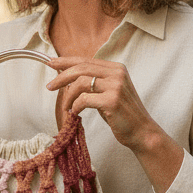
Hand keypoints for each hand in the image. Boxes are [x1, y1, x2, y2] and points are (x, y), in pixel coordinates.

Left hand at [46, 57, 183, 192]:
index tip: (51, 63)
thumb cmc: (122, 114)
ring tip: (65, 108)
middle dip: (61, 77)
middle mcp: (117, 73)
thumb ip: (93, 82)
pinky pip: (84, 99)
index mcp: (116, 68)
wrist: (142, 132)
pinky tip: (75, 113)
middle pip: (81, 68)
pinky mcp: (112, 100)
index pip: (86, 60)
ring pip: (81, 82)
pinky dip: (75, 106)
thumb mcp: (108, 92)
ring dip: (68, 96)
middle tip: (49, 86)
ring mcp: (116, 86)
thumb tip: (66, 77)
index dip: (66, 61)